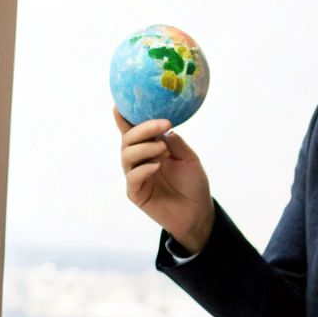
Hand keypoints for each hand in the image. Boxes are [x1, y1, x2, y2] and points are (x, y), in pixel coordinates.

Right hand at [114, 106, 213, 251]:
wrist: (198, 212)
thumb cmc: (193, 184)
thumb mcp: (189, 159)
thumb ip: (176, 143)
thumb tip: (165, 130)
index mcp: (149, 149)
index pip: (133, 131)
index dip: (124, 118)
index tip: (120, 104)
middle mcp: (139, 161)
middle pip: (128, 140)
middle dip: (142, 129)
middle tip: (162, 124)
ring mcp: (136, 177)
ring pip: (127, 157)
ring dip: (144, 148)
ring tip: (163, 148)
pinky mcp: (137, 194)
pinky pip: (133, 178)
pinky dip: (143, 169)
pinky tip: (156, 166)